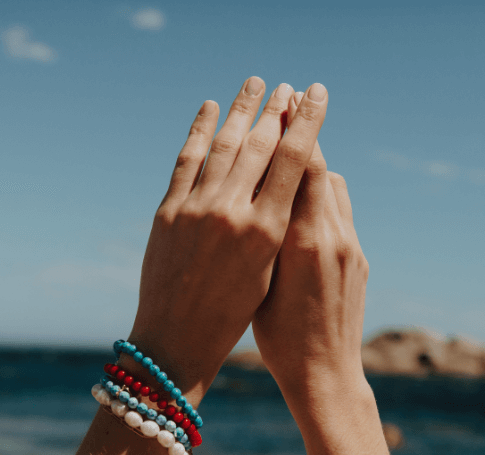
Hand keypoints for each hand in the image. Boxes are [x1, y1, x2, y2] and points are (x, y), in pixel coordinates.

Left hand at [126, 79, 328, 400]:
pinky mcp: (169, 211)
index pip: (293, 162)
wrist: (178, 341)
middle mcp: (233, 213)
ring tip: (254, 83)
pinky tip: (210, 108)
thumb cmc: (235, 317)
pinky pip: (187, 159)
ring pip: (224, 145)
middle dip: (276, 110)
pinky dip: (200, 130)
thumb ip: (274, 227)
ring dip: (241, 109)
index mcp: (267, 232)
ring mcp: (196, 208)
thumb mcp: (267, 273)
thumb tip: (280, 186)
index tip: (316, 95)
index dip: (307, 123)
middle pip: (259, 145)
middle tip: (287, 85)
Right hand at [253, 92, 368, 418]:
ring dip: (318, 169)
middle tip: (294, 104)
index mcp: (304, 245)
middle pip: (325, 171)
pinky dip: (328, 197)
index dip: (296, 133)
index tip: (286, 102)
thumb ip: (268, 239)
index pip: (304, 172)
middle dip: (308, 137)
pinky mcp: (361, 261)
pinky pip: (344, 214)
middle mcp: (335, 239)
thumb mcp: (261, 286)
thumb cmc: (278, 340)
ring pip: (337, 190)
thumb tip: (265, 199)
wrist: (326, 376)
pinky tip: (309, 200)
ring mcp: (353, 249)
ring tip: (297, 155)